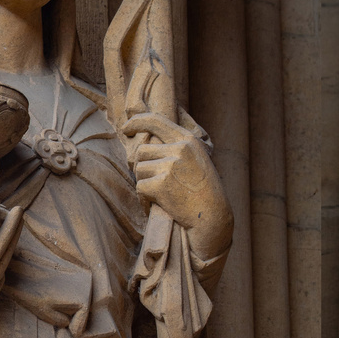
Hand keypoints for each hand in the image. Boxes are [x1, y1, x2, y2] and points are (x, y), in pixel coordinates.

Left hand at [122, 112, 231, 259]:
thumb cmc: (203, 191)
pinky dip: (144, 199)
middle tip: (158, 184)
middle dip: (145, 168)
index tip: (126, 127)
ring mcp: (170, 165)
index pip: (156, 121)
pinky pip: (140, 187)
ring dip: (145, 184)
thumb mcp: (196, 160)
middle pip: (143, 151)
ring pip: (139, 170)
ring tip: (163, 195)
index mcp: (188, 140)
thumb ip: (176, 149)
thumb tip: (145, 145)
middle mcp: (179, 149)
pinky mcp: (161, 184)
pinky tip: (159, 205)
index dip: (137, 122)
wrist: (212, 216)